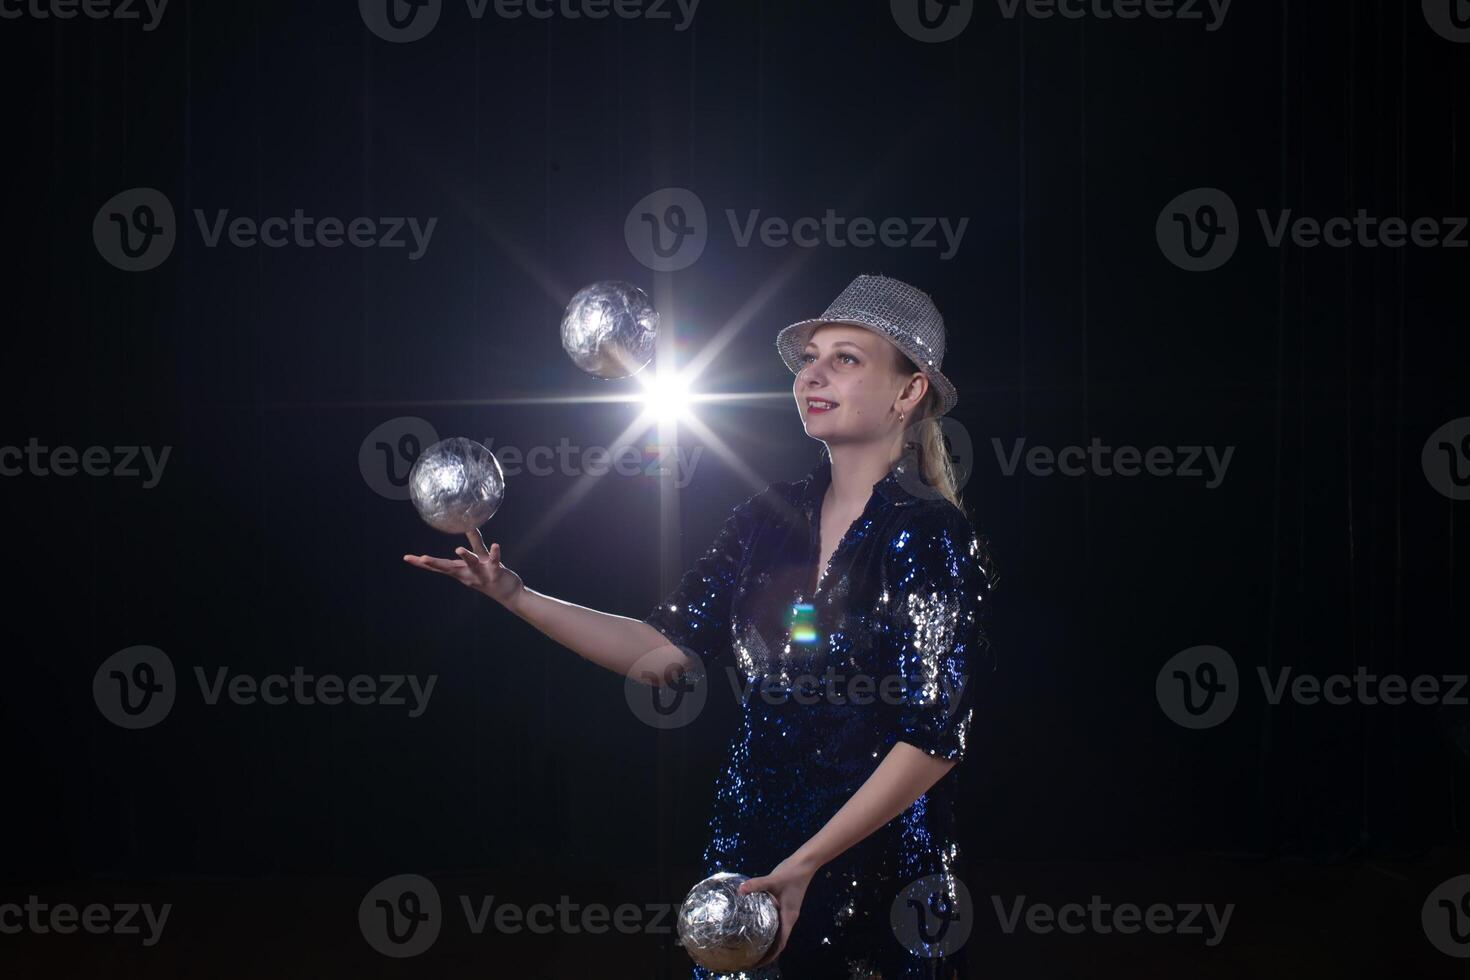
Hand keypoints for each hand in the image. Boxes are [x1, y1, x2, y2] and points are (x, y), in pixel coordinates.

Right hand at [403, 528, 524, 608]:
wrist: (509, 594)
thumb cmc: (490, 575)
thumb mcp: (479, 557)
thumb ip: (474, 541)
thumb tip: (467, 525)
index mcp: (460, 571)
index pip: (438, 566)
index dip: (422, 563)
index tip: (406, 557)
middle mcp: (468, 574)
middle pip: (449, 568)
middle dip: (434, 564)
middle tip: (421, 558)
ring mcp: (481, 574)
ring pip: (471, 565)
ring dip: (465, 557)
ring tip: (458, 548)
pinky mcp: (496, 573)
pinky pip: (494, 562)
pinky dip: (495, 554)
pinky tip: (496, 545)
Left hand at [737, 855, 816, 969]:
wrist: (804, 863)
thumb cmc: (791, 873)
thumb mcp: (773, 879)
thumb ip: (757, 884)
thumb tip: (740, 890)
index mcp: (789, 917)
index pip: (781, 943)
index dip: (770, 956)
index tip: (757, 962)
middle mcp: (790, 917)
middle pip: (779, 941)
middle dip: (767, 952)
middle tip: (750, 957)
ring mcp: (788, 912)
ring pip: (778, 932)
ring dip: (768, 941)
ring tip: (752, 946)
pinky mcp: (785, 905)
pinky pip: (777, 922)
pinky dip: (768, 928)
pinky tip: (756, 925)